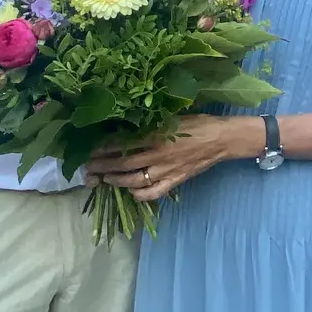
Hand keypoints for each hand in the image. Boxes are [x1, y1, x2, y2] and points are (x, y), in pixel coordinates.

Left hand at [86, 115, 244, 201]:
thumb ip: (150, 124)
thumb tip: (127, 127)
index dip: (105, 148)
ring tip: (105, 178)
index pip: (123, 144)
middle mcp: (157, 156)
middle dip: (103, 166)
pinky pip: (153, 193)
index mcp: (156, 136)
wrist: (221, 139)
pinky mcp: (175, 181)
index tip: (91, 149)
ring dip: (116, 180)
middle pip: (123, 164)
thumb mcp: (171, 117)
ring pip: (134, 180)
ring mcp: (166, 171)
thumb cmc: (197, 123)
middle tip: (89, 167)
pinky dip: (139, 194)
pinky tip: (131, 191)